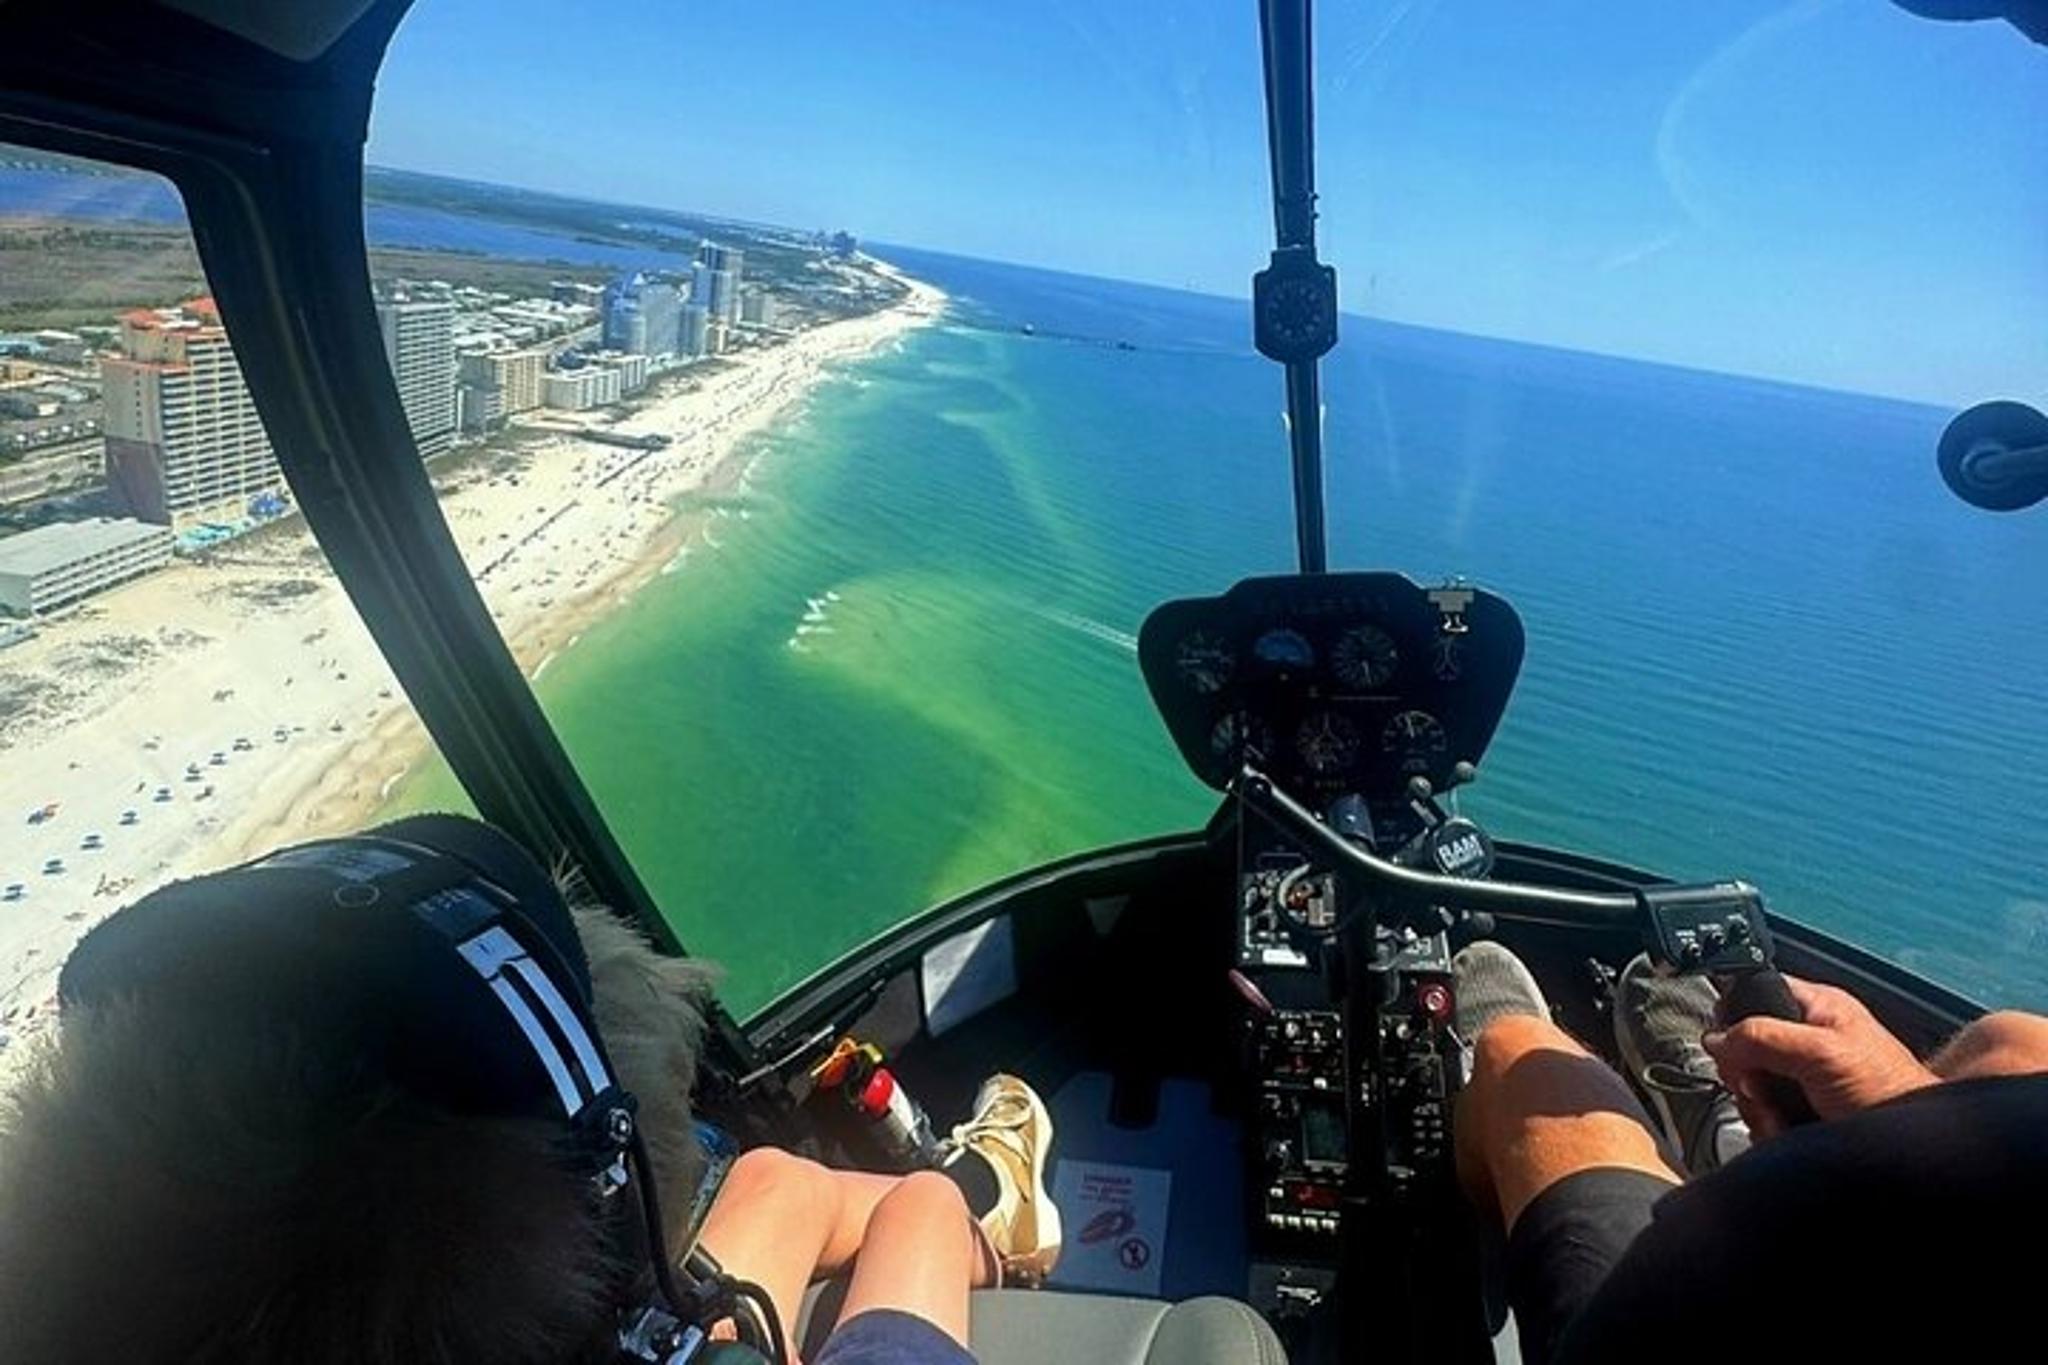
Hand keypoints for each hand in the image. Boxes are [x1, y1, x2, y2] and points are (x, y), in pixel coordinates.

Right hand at [1702, 975, 1937, 1136]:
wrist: (1916, 1151)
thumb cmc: (1891, 1093)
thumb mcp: (1821, 1053)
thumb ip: (1763, 1037)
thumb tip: (1717, 1039)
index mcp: (1817, 1008)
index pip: (1754, 992)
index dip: (1736, 1019)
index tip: (1735, 1050)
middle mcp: (1808, 1039)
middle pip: (1744, 1048)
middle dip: (1747, 1077)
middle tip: (1764, 1090)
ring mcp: (1805, 1077)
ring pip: (1751, 1086)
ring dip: (1758, 1109)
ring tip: (1782, 1118)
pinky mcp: (1805, 1110)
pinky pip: (1765, 1114)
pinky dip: (1769, 1128)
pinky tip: (1786, 1132)